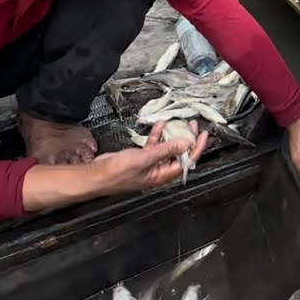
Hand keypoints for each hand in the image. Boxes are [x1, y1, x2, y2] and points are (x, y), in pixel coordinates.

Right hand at [93, 121, 208, 193]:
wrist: (96, 175)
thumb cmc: (117, 173)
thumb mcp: (145, 159)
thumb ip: (166, 150)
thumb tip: (186, 144)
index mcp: (163, 176)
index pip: (186, 161)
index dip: (197, 148)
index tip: (203, 135)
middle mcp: (159, 171)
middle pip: (179, 154)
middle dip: (187, 139)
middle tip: (192, 126)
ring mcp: (150, 164)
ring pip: (166, 148)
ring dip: (172, 136)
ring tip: (178, 123)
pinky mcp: (140, 158)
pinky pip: (153, 146)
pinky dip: (157, 136)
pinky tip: (159, 126)